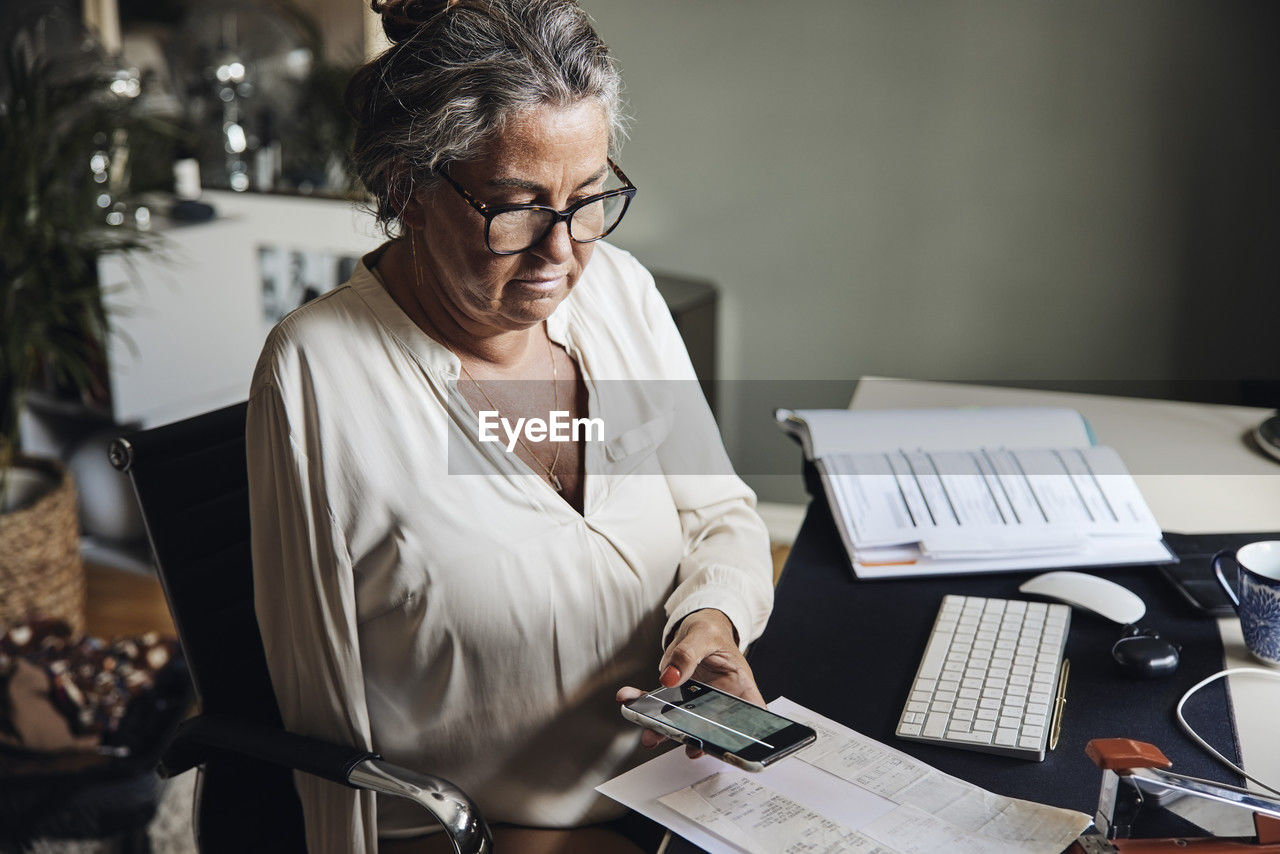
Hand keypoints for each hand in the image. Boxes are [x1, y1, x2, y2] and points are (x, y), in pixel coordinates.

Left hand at [616, 608, 764, 758]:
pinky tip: (628, 698)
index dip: (742, 736)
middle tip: (671, 736)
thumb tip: (670, 677)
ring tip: (648, 731)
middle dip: (690, 737)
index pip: (749, 715)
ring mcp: (698, 701)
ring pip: (682, 721)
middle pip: (711, 726)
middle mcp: (721, 699)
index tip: (720, 744)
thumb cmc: (711, 630)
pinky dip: (642, 703)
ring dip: (661, 728)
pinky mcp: (677, 697)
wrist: (698, 627)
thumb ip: (688, 655)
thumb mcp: (703, 635)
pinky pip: (659, 704)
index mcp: (740, 686)